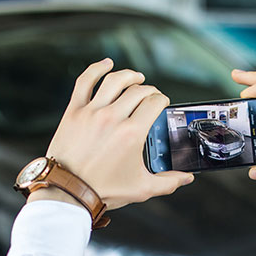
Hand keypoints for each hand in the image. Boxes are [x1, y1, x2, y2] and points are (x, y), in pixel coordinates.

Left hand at [32, 58, 193, 209]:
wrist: (68, 191)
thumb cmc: (103, 190)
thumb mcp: (141, 188)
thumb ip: (168, 182)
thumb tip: (187, 178)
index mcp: (132, 133)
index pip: (154, 103)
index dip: (162, 100)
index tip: (162, 102)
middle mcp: (113, 118)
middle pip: (138, 91)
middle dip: (149, 91)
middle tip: (151, 96)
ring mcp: (92, 112)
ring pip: (115, 81)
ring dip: (129, 76)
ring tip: (136, 77)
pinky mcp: (74, 111)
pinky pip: (85, 81)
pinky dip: (96, 69)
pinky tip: (106, 64)